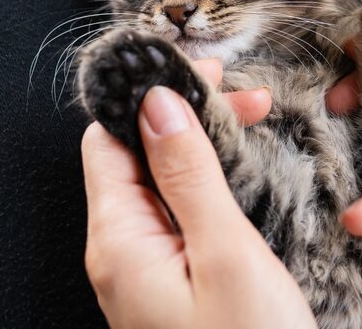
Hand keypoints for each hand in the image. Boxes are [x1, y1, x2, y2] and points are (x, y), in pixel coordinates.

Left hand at [81, 59, 316, 328]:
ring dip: (199, 147)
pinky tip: (239, 174)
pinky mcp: (170, 286)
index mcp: (118, 241)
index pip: (109, 141)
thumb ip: (188, 175)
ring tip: (251, 123)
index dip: (151, 97)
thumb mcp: (225, 254)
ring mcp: (143, 273)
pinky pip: (176, 218)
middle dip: (185, 116)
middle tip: (247, 99)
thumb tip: (158, 103)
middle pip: (133, 158)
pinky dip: (206, 185)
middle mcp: (119, 254)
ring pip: (158, 186)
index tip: (207, 74)